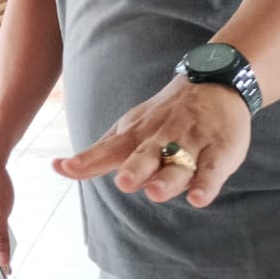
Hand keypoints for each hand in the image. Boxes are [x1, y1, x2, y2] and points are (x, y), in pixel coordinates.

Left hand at [52, 75, 250, 207]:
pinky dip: (206, 183)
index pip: (107, 149)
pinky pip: (212, 169)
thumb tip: (59, 167)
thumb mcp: (130, 127)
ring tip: (157, 193)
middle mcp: (160, 138)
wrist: (214, 82)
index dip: (86, 160)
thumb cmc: (164, 116)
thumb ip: (100, 152)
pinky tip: (198, 197)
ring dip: (168, 179)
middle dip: (135, 169)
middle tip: (125, 183)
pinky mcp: (219, 151)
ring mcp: (191, 143)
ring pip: (179, 164)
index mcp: (136, 134)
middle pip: (145, 156)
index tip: (62, 167)